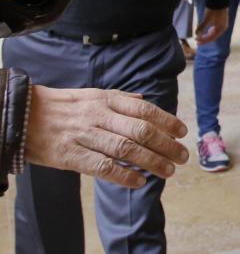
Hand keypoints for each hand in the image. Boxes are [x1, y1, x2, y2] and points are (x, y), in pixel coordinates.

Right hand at [26, 86, 189, 188]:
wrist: (21, 115)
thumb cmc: (62, 106)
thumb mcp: (91, 94)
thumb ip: (119, 99)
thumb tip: (144, 101)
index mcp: (106, 99)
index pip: (145, 110)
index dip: (167, 121)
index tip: (183, 132)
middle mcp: (99, 115)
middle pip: (141, 131)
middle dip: (166, 145)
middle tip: (182, 156)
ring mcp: (85, 135)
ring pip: (126, 149)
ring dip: (151, 161)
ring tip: (168, 171)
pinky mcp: (70, 155)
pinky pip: (102, 166)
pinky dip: (123, 175)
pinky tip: (139, 181)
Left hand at [195, 7, 227, 44]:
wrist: (219, 1)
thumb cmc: (214, 10)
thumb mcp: (207, 19)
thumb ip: (202, 27)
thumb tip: (196, 34)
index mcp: (221, 29)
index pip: (211, 37)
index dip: (203, 40)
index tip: (196, 40)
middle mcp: (223, 28)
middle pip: (213, 37)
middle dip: (205, 39)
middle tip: (197, 41)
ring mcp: (222, 25)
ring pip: (214, 34)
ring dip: (207, 36)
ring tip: (201, 37)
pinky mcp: (221, 22)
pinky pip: (216, 30)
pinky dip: (210, 32)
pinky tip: (207, 31)